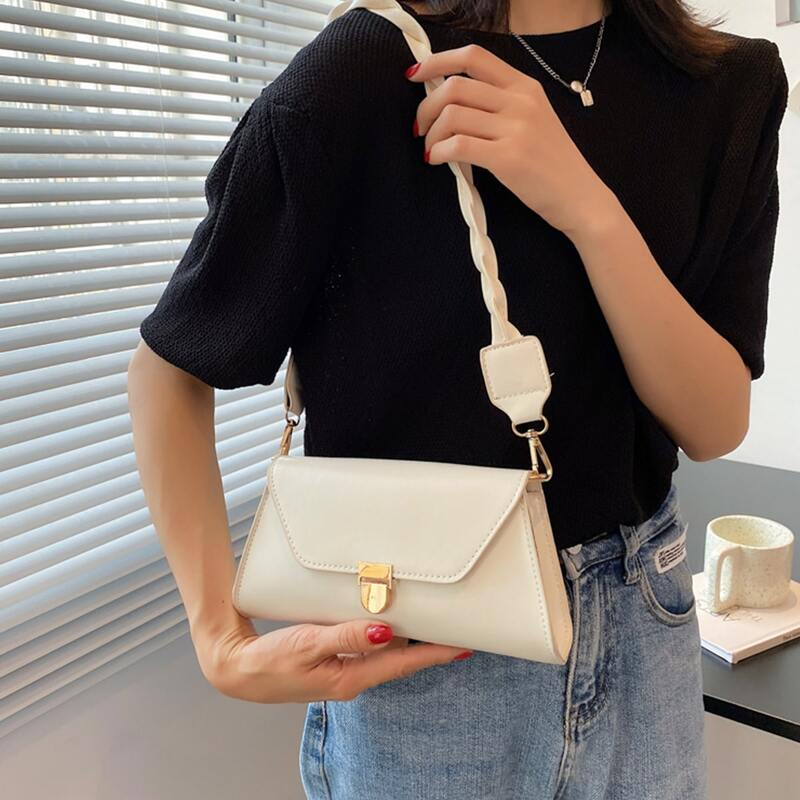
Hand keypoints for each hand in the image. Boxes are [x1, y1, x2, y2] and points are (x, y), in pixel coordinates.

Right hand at [193, 614, 471, 702]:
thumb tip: (387, 631)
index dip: (435, 654)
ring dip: (407, 639)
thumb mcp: (308, 644)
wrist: (237, 669)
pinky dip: (382, 635)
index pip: (403, 663)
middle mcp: (353, 677)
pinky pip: (367, 648)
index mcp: (350, 678)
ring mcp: (343, 671)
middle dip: (428, 645)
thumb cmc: (269, 661)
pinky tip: (385, 621)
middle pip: (400, 660)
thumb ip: (348, 636)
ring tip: (429, 620)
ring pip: (385, 653)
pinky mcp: (333, 662)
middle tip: (454, 628)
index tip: (463, 645)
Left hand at [406, 44, 617, 237]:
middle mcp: (521, 101)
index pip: (473, 57)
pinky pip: (458, 145)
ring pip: (452, 115)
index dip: (437, 61)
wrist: (581, 198)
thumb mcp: (533, 121)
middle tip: (419, 128)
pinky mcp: (509, 158)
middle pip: (455, 86)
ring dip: (431, 134)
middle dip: (425, 107)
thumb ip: (499, 106)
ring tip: (431, 150)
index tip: (415, 76)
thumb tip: (450, 102)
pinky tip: (437, 160)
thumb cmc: (551, 165)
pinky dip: (439, 151)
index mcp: (525, 86)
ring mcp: (516, 129)